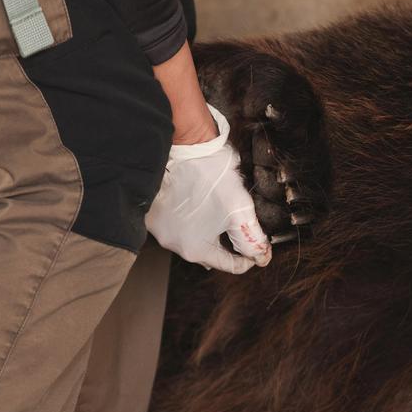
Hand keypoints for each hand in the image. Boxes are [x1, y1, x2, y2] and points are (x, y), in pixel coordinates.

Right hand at [145, 104, 272, 273]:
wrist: (184, 146)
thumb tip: (260, 257)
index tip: (257, 247)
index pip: (229, 265)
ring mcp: (159, 230)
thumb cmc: (212, 177)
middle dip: (226, 246)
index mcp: (196, 250)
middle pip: (209, 254)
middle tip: (239, 231)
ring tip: (219, 218)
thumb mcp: (240, 210)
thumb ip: (251, 238)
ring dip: (206, 234)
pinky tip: (198, 209)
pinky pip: (174, 226)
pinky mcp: (151, 215)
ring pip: (191, 240)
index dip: (248, 257)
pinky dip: (188, 222)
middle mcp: (174, 245)